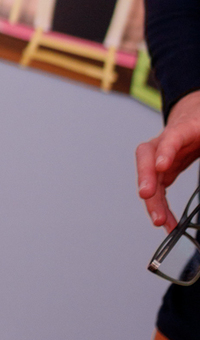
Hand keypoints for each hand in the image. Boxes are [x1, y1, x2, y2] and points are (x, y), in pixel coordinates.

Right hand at [137, 89, 199, 228]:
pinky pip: (157, 189)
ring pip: (149, 176)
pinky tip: (165, 222)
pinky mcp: (163, 170)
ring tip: (159, 220)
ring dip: (152, 200)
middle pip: (147, 155)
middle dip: (145, 176)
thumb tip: (199, 172)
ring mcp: (160, 155)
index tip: (161, 166)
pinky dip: (160, 206)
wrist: (195, 117)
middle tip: (146, 194)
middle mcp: (166, 140)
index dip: (165, 150)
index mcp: (185, 127)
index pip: (172, 136)